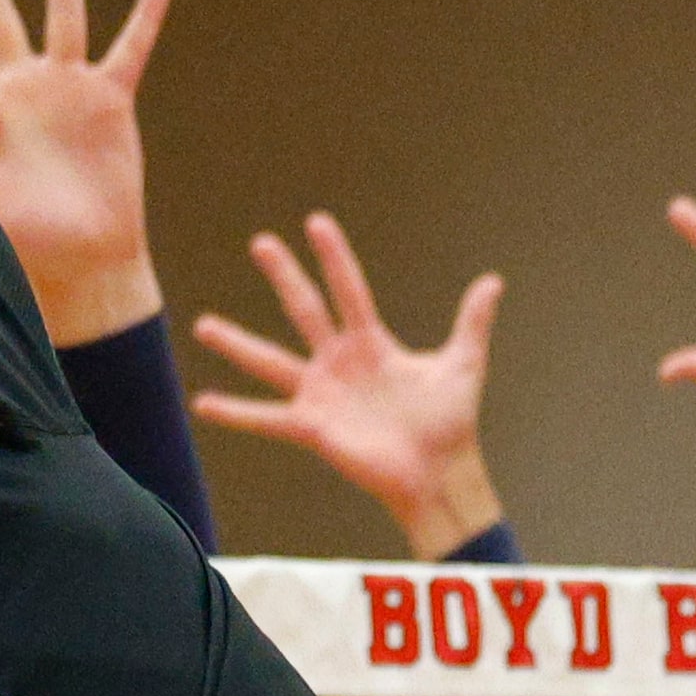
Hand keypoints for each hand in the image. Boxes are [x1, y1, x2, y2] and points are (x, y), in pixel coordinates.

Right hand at [192, 213, 504, 560]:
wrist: (439, 473)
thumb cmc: (450, 423)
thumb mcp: (462, 364)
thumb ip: (471, 322)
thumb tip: (493, 280)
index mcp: (371, 344)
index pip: (348, 290)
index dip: (334, 257)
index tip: (315, 222)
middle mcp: (339, 363)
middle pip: (305, 309)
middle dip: (284, 276)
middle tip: (261, 242)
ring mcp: (322, 394)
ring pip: (271, 360)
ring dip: (237, 343)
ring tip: (201, 324)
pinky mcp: (313, 428)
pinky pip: (267, 418)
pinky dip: (235, 412)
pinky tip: (204, 402)